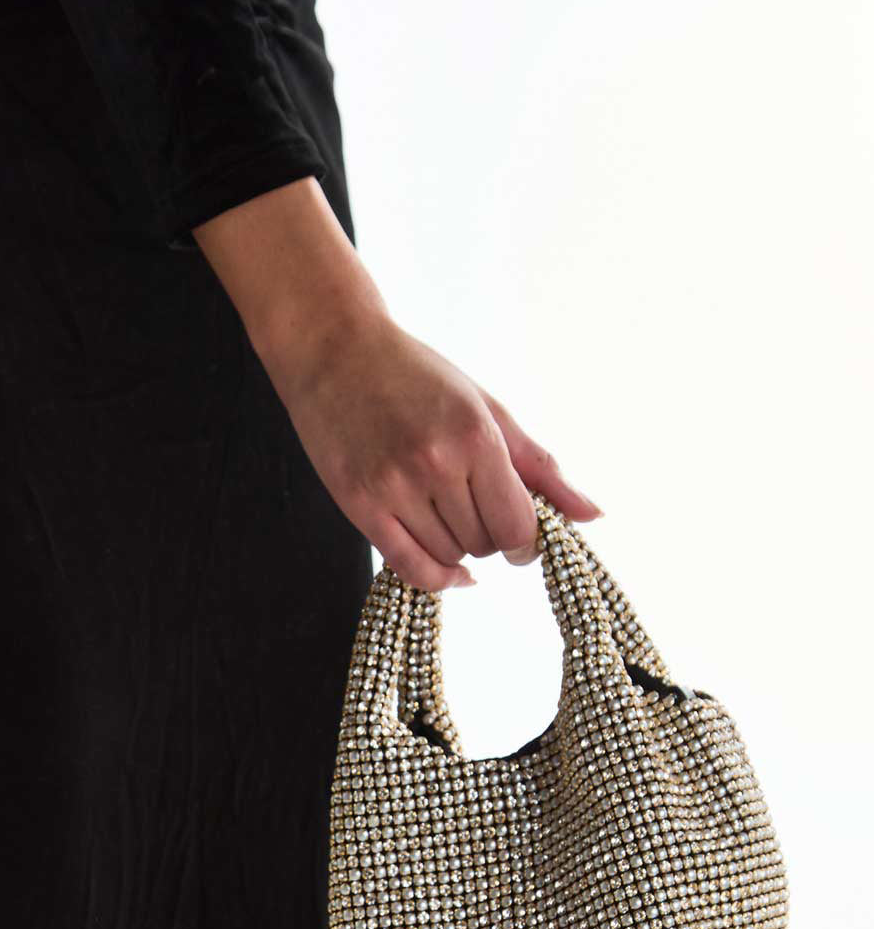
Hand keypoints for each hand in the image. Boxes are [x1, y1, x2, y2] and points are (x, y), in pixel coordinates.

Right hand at [261, 308, 603, 592]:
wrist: (335, 352)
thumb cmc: (418, 375)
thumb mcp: (488, 409)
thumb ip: (541, 467)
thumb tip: (593, 515)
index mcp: (475, 437)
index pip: (518, 526)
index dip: (528, 541)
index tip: (523, 534)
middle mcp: (435, 465)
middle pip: (484, 543)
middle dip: (489, 534)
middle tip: (474, 504)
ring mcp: (393, 488)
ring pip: (449, 556)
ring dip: (458, 545)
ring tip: (445, 509)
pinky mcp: (360, 505)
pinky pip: (410, 569)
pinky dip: (437, 577)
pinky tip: (451, 571)